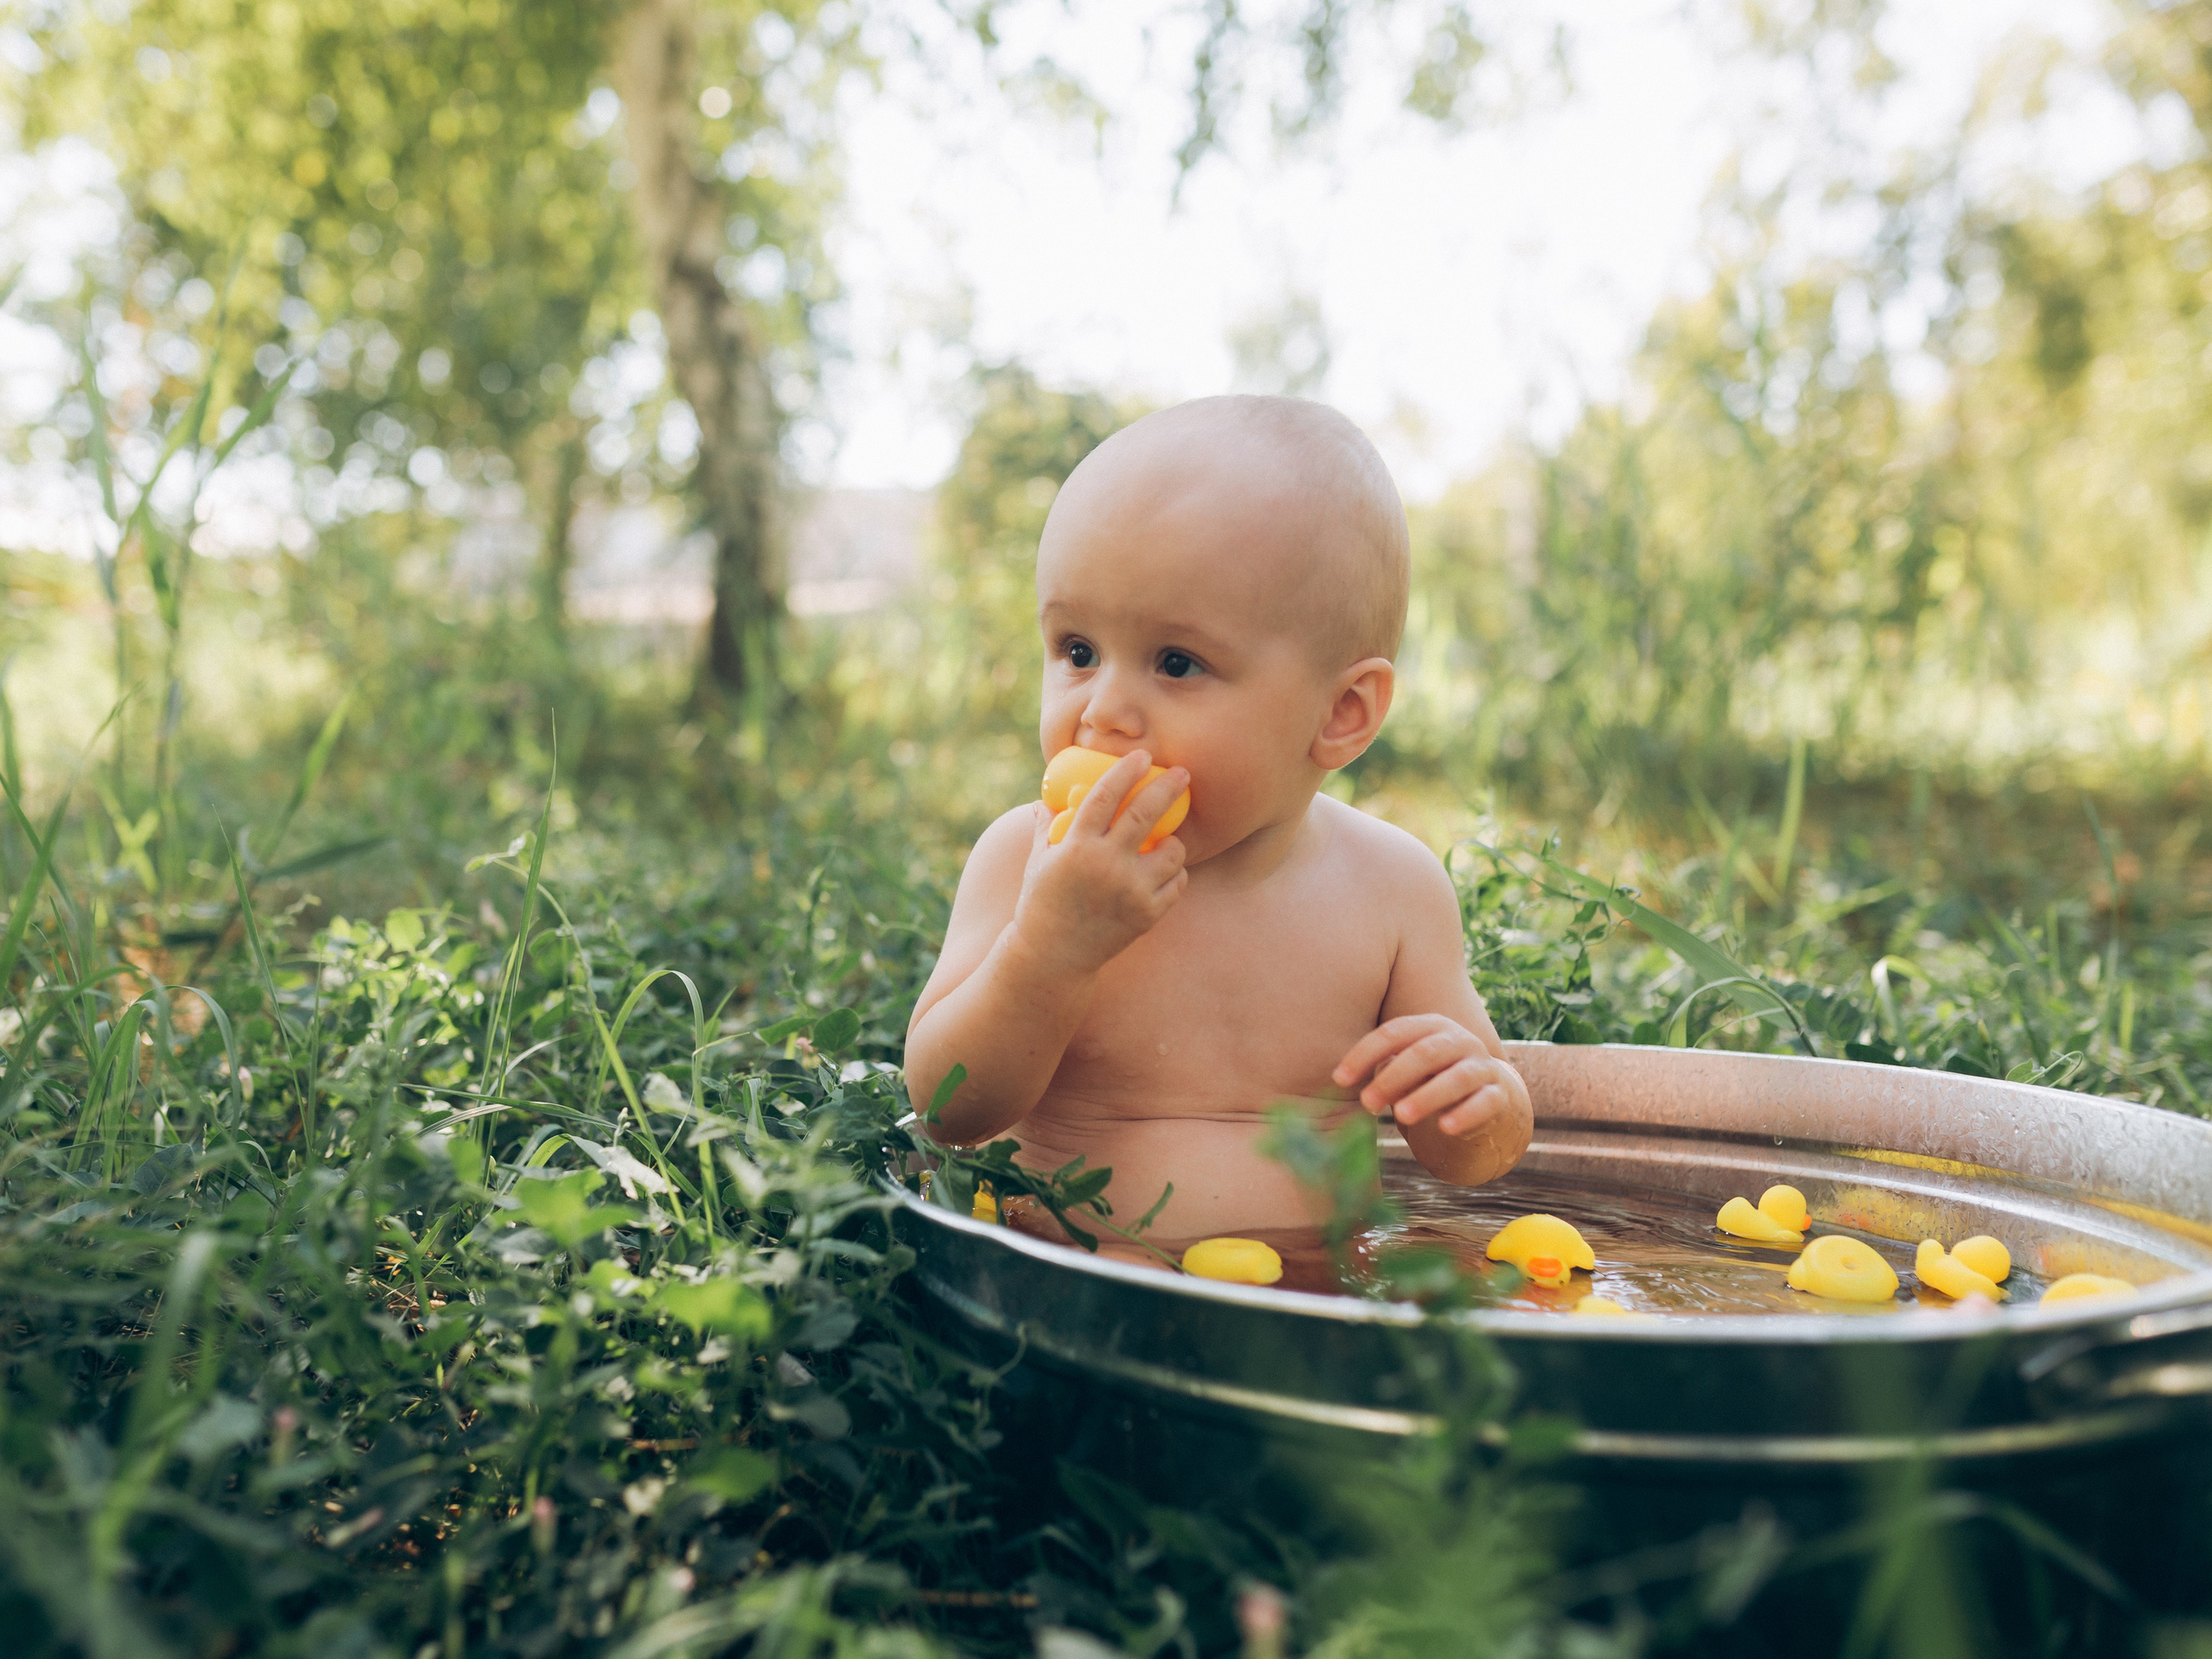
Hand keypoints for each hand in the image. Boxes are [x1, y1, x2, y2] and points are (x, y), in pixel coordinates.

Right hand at [1010, 749, 1188, 975]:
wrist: (1052, 958)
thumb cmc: (1041, 904)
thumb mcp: (1037, 862)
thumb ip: (1046, 828)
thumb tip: (1046, 801)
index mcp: (1076, 846)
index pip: (1106, 795)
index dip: (1126, 771)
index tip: (1143, 756)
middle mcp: (1106, 864)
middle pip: (1146, 813)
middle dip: (1168, 787)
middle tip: (1183, 773)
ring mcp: (1130, 890)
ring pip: (1172, 851)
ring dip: (1173, 841)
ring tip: (1168, 839)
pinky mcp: (1147, 914)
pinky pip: (1176, 883)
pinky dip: (1174, 874)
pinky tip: (1165, 871)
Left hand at [1332, 1014, 1528, 1139]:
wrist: (1486, 1094)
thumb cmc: (1430, 1077)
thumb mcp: (1406, 1067)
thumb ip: (1381, 1066)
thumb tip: (1338, 1080)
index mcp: (1431, 1025)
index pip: (1395, 1032)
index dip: (1364, 1054)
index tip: (1339, 1079)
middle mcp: (1460, 1040)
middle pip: (1425, 1053)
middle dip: (1393, 1078)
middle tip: (1366, 1103)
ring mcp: (1482, 1066)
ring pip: (1457, 1077)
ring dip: (1427, 1096)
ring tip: (1402, 1116)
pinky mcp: (1499, 1095)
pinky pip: (1484, 1103)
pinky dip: (1465, 1114)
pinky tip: (1445, 1127)